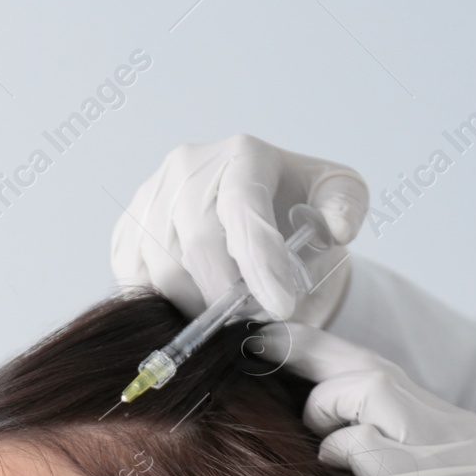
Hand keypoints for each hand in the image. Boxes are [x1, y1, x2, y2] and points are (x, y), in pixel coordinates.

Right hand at [111, 135, 368, 326]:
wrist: (257, 214)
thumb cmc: (299, 208)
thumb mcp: (339, 198)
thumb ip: (346, 208)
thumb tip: (338, 227)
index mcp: (242, 155)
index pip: (243, 211)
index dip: (260, 264)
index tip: (281, 307)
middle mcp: (188, 166)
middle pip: (195, 245)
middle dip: (226, 295)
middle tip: (254, 320)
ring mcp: (151, 195)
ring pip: (162, 269)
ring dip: (198, 305)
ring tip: (229, 313)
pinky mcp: (129, 226)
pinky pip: (135, 278)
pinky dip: (164, 303)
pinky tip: (195, 303)